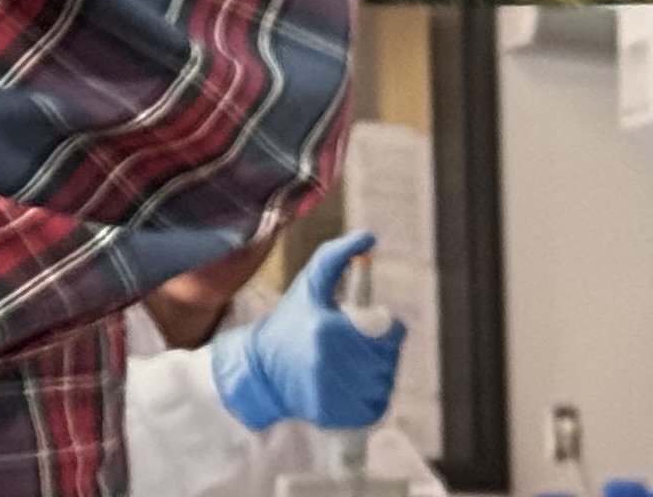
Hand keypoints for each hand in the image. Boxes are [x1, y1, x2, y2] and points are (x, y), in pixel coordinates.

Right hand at [211, 233, 408, 433]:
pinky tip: (347, 384)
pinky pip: (376, 405)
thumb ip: (336, 257)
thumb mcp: (309, 287)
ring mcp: (335, 395)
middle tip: (357, 344)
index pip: (390, 330)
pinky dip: (369, 395)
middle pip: (388, 357)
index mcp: (327, 329)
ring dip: (376, 372)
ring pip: (385, 381)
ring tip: (350, 363)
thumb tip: (370, 235)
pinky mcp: (340, 418)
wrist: (262, 371)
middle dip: (379, 348)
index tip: (372, 323)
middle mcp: (331, 365)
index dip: (387, 326)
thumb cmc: (290, 323)